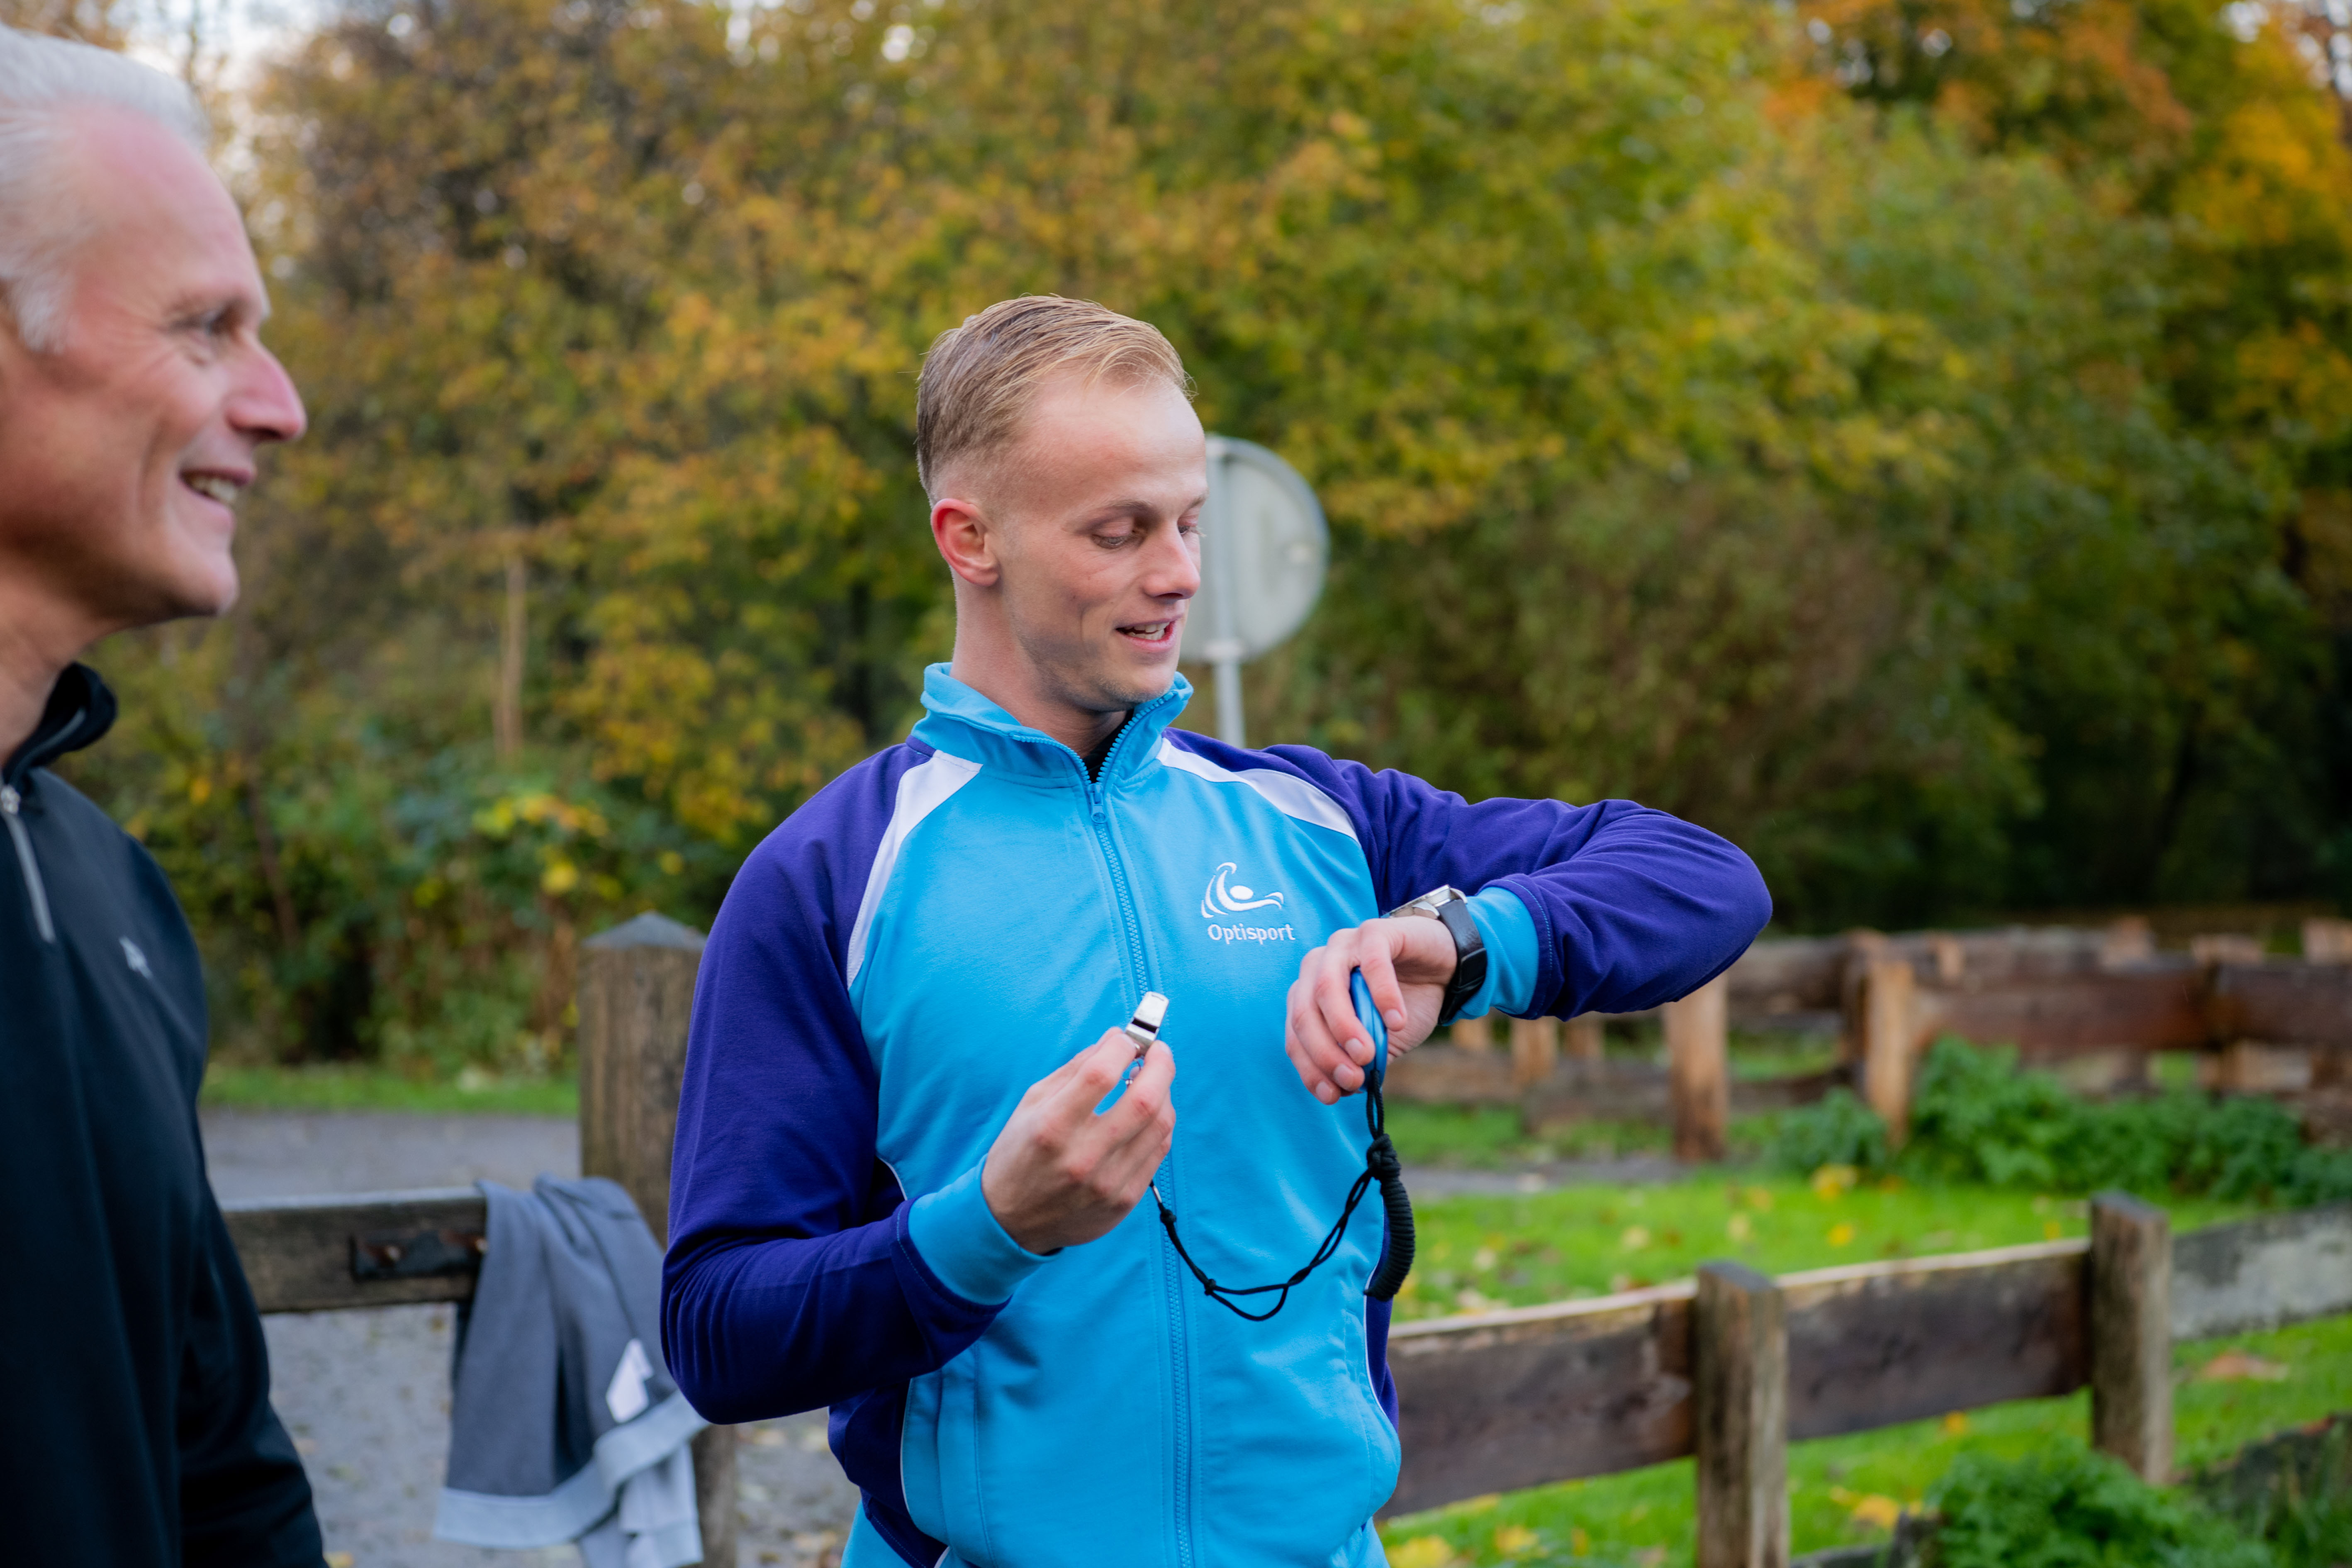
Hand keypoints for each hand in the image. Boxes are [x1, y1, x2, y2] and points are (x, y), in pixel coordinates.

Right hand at [981, 1029, 1176, 1252]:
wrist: (1012, 1221)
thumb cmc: (1021, 1153)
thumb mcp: (1033, 1103)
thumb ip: (1076, 1068)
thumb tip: (1117, 1038)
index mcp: (1052, 1126)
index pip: (1102, 1074)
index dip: (1123, 1047)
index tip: (1128, 1039)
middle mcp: (1083, 1157)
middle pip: (1144, 1100)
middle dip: (1161, 1064)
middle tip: (1158, 1051)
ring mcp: (1108, 1183)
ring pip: (1160, 1126)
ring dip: (1164, 1093)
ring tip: (1153, 1081)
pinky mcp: (1125, 1200)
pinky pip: (1158, 1152)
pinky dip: (1159, 1124)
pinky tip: (1149, 1113)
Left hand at [1285, 916, 1456, 1103]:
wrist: (1443, 968)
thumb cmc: (1405, 1005)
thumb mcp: (1381, 1042)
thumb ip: (1360, 1061)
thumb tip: (1340, 1090)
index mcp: (1309, 994)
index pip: (1295, 1035)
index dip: (1309, 1068)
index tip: (1331, 1096)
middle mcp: (1317, 966)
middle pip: (1303, 1013)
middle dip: (1324, 1052)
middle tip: (1352, 1078)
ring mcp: (1343, 945)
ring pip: (1326, 987)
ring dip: (1344, 1027)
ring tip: (1367, 1054)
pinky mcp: (1375, 931)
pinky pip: (1372, 964)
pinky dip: (1382, 996)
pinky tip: (1396, 1021)